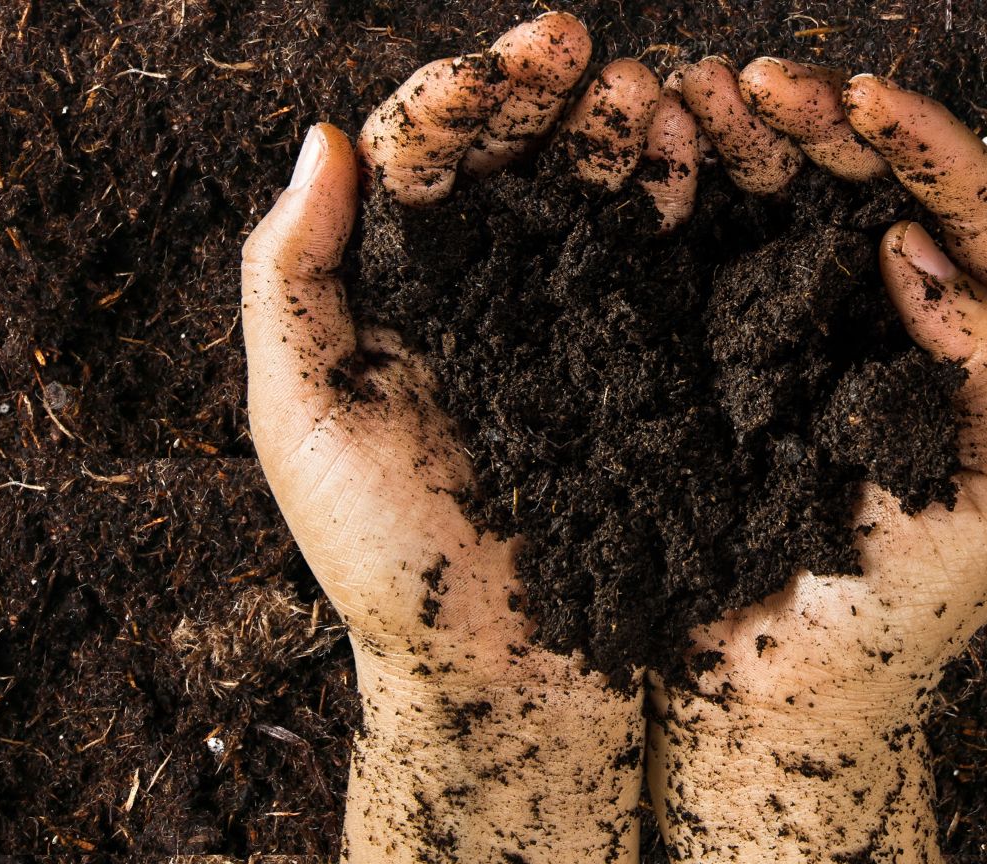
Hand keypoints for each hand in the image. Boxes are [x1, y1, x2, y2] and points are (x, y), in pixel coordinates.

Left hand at [241, 14, 692, 863]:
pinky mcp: (634, 365)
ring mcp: (564, 326)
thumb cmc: (388, 561)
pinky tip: (693, 153)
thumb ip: (292, 277)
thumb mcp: (303, 416)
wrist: (506, 678)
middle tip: (590, 48)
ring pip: (590, 197)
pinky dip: (675, 200)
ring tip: (651, 89)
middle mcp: (479, 294)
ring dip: (620, 132)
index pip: (421, 159)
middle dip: (550, 94)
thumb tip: (323, 136)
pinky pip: (653, 264)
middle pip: (514, 159)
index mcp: (391, 294)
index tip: (515, 58)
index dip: (464, 96)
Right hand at [648, 62, 986, 863]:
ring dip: (752, 142)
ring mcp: (806, 343)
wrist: (776, 702)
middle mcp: (896, 331)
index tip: (857, 98)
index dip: (927, 144)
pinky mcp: (726, 365)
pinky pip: (719, 265)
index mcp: (981, 356)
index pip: (978, 213)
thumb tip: (919, 249)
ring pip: (793, 211)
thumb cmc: (896, 623)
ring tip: (691, 92)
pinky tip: (656, 158)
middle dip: (825, 122)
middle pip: (879, 189)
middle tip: (753, 82)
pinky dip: (694, 202)